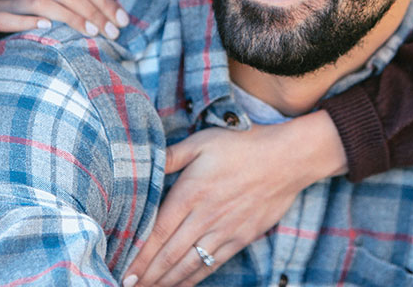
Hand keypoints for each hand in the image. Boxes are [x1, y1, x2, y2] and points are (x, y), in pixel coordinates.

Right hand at [0, 0, 128, 49]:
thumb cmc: (8, 12)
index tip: (123, 21)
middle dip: (94, 10)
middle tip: (112, 32)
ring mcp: (1, 0)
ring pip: (40, 1)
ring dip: (69, 16)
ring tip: (90, 32)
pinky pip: (4, 17)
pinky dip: (25, 21)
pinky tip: (44, 28)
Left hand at [123, 111, 346, 286]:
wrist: (287, 159)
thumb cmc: (243, 145)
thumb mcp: (202, 141)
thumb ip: (171, 155)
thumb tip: (145, 160)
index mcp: (191, 193)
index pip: (158, 232)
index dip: (140, 256)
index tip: (125, 271)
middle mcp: (205, 217)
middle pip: (170, 255)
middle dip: (147, 275)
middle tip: (128, 286)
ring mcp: (224, 231)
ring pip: (189, 265)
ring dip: (166, 281)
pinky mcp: (241, 238)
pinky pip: (212, 265)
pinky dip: (193, 279)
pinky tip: (180, 284)